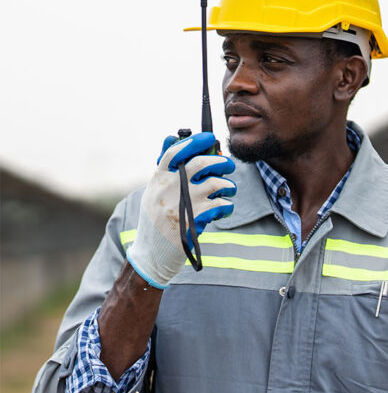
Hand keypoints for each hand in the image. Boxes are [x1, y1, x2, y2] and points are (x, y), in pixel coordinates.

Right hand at [127, 131, 235, 287]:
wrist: (152, 254)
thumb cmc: (155, 221)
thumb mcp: (153, 192)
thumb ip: (164, 168)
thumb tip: (171, 137)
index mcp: (158, 180)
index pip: (176, 152)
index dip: (195, 142)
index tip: (209, 138)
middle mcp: (169, 189)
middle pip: (201, 164)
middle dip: (221, 162)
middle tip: (229, 166)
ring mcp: (183, 204)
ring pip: (215, 184)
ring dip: (228, 185)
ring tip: (229, 190)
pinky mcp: (195, 221)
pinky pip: (220, 205)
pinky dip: (227, 206)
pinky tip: (224, 209)